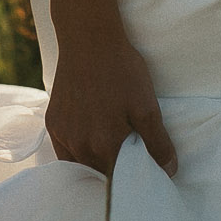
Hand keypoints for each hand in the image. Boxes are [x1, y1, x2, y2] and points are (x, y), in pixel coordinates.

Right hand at [44, 31, 178, 177]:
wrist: (88, 40)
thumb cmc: (122, 71)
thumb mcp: (147, 106)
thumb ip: (158, 143)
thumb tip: (168, 172)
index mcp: (105, 146)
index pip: (120, 180)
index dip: (133, 178)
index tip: (143, 170)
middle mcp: (80, 146)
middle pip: (100, 173)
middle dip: (115, 170)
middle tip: (130, 154)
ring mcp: (63, 135)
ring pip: (81, 163)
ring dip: (96, 161)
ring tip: (110, 144)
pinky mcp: (52, 123)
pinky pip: (65, 150)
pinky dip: (78, 150)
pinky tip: (91, 137)